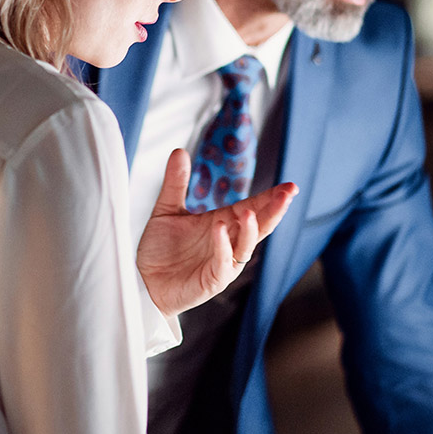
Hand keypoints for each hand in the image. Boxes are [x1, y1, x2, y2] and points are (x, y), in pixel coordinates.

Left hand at [137, 148, 297, 317]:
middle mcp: (229, 242)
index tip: (290, 186)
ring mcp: (223, 262)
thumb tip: (179, 151)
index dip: (271, 197)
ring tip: (248, 211)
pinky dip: (224, 246)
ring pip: (246, 245)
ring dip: (250, 228)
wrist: (142, 281)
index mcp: (223, 223)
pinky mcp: (212, 280)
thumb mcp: (167, 209)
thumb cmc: (160, 250)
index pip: (253, 207)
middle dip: (274, 210)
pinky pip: (223, 263)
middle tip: (287, 194)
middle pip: (259, 225)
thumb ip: (176, 182)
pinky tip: (220, 228)